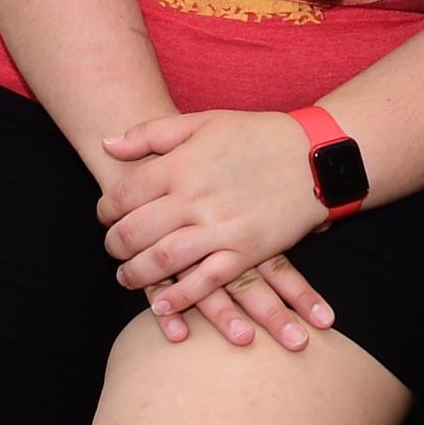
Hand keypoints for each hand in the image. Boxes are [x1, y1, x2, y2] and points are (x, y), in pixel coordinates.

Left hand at [94, 110, 337, 345]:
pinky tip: (163, 303)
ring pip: (162, 261)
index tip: (108, 215)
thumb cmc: (259, 135)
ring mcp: (221, 227)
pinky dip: (179, 298)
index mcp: (182, 166)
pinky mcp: (247, 251)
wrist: (317, 155)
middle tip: (113, 249)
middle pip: (134, 232)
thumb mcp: (204, 121)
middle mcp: (196, 198)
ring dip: (136, 275)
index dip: (106, 210)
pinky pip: (205, 282)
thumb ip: (151, 132)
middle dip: (114, 246)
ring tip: (128, 277)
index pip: (123, 195)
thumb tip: (107, 144)